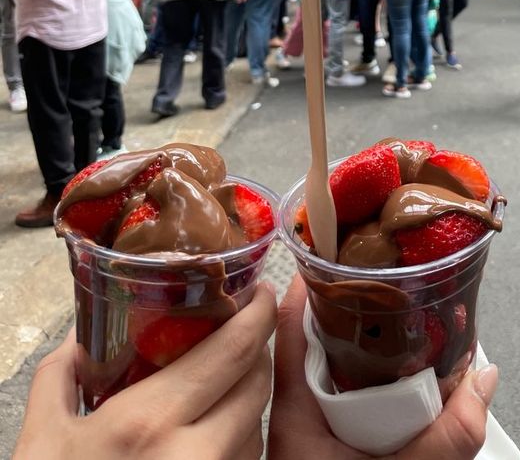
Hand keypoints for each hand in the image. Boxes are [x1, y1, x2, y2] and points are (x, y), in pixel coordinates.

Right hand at [15, 282, 276, 459]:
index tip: (261, 293)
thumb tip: (81, 332)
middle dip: (257, 350)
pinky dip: (238, 440)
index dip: (260, 313)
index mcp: (151, 422)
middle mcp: (196, 455)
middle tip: (242, 329)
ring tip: (221, 381)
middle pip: (258, 384)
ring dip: (248, 397)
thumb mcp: (41, 439)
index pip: (235, 350)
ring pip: (256, 426)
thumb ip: (62, 375)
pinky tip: (210, 432)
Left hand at [268, 276, 496, 459]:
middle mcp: (294, 420)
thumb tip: (486, 376)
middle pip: (310, 346)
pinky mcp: (323, 451)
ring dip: (360, 349)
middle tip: (383, 280)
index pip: (286, 332)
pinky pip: (343, 404)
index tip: (334, 252)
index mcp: (293, 416)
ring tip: (395, 317)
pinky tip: (395, 377)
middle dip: (347, 312)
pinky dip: (369, 384)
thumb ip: (445, 439)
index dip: (307, 286)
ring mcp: (307, 438)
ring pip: (330, 376)